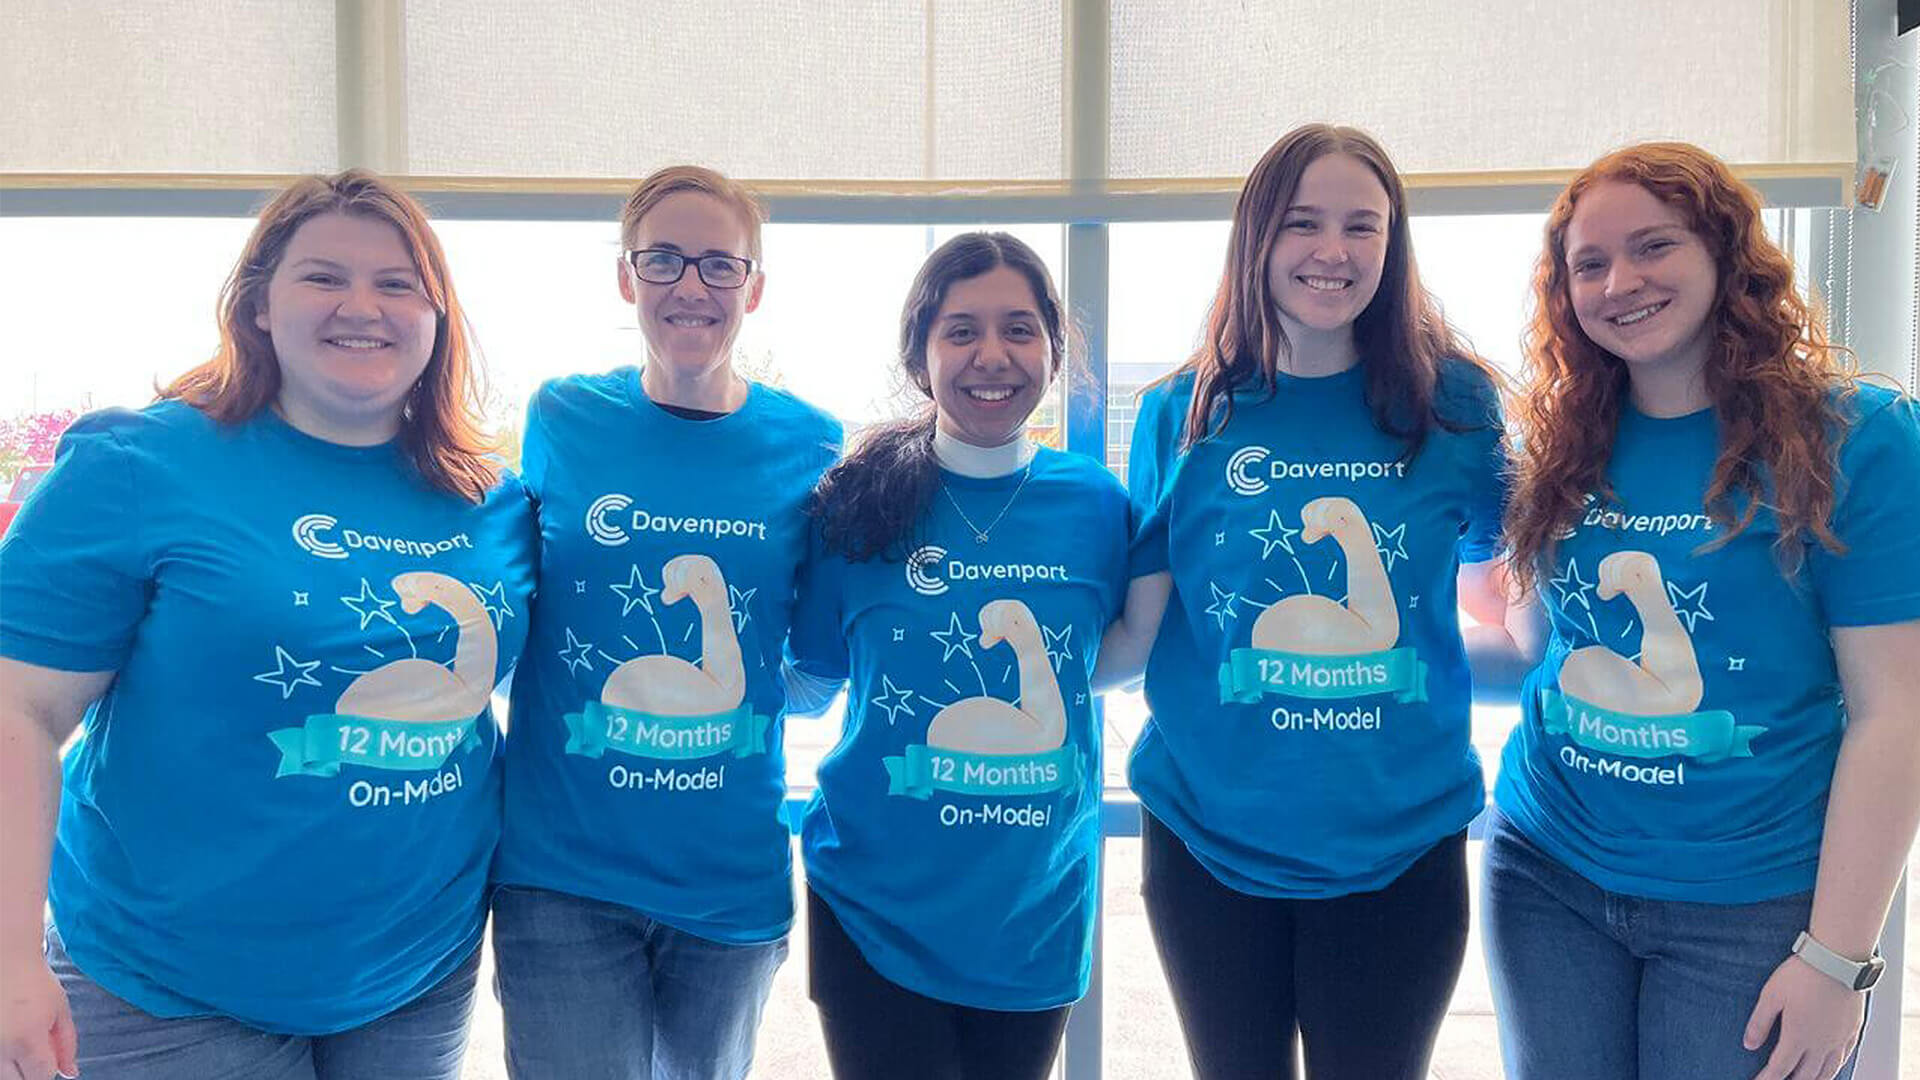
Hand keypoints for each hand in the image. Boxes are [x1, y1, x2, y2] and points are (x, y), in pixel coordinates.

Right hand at [0, 954, 76, 1079]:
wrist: (5, 959)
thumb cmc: (35, 982)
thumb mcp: (60, 1010)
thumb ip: (66, 1044)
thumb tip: (70, 1073)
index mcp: (27, 1040)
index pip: (41, 1076)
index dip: (49, 1070)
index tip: (50, 1057)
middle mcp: (1, 1048)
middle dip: (29, 1073)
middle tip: (34, 1051)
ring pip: (1, 1075)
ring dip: (12, 1068)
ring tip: (20, 1039)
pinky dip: (0, 1057)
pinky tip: (7, 1037)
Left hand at [1744, 954, 1865, 1079]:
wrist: (1837, 960)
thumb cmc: (1802, 974)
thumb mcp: (1770, 996)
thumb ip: (1759, 1023)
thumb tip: (1749, 1045)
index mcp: (1798, 1037)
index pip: (1780, 1068)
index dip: (1768, 1079)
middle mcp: (1821, 1043)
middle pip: (1806, 1075)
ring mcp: (1839, 1038)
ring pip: (1828, 1071)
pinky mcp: (1853, 1029)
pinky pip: (1845, 1057)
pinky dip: (1835, 1067)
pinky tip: (1832, 1067)